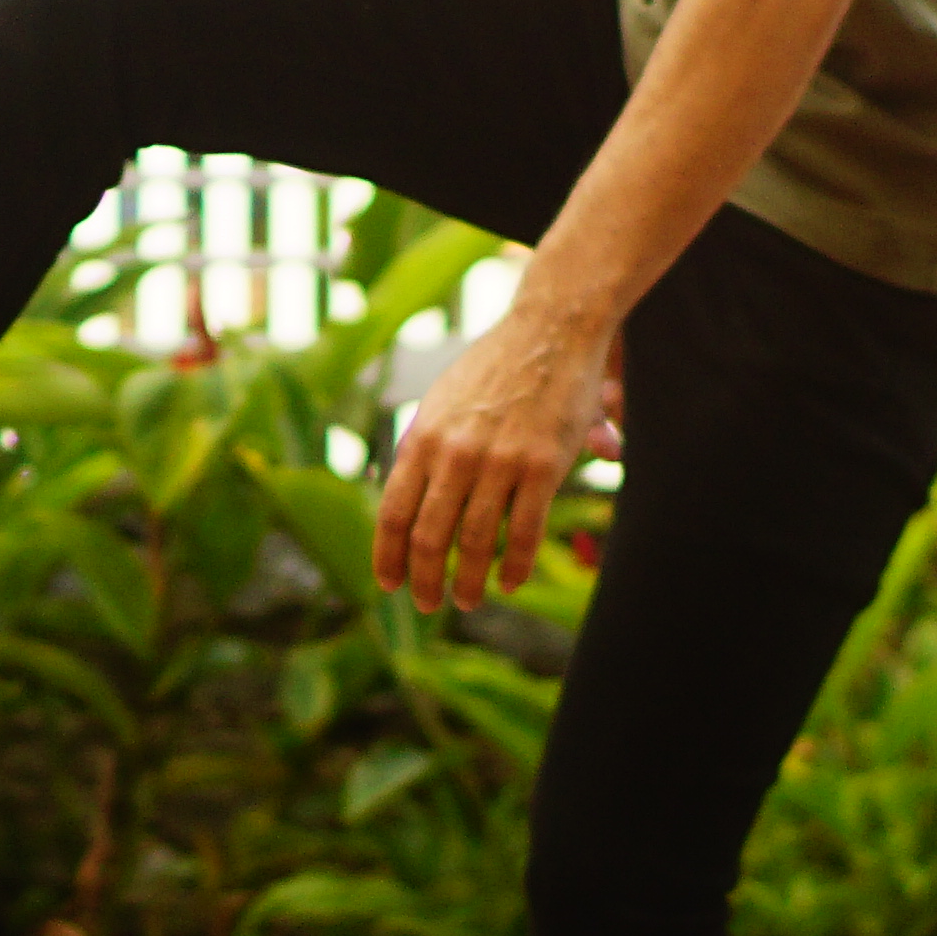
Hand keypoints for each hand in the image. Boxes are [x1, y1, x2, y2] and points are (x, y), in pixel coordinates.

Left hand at [373, 299, 615, 611]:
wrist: (549, 331)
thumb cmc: (492, 370)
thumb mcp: (440, 402)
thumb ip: (421, 448)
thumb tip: (401, 498)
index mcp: (423, 438)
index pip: (393, 513)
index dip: (387, 556)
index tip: (388, 584)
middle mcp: (455, 453)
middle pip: (429, 537)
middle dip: (425, 580)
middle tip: (428, 604)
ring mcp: (499, 461)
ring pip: (476, 541)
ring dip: (469, 581)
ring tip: (469, 601)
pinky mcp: (542, 466)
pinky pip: (524, 531)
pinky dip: (514, 566)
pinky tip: (510, 582)